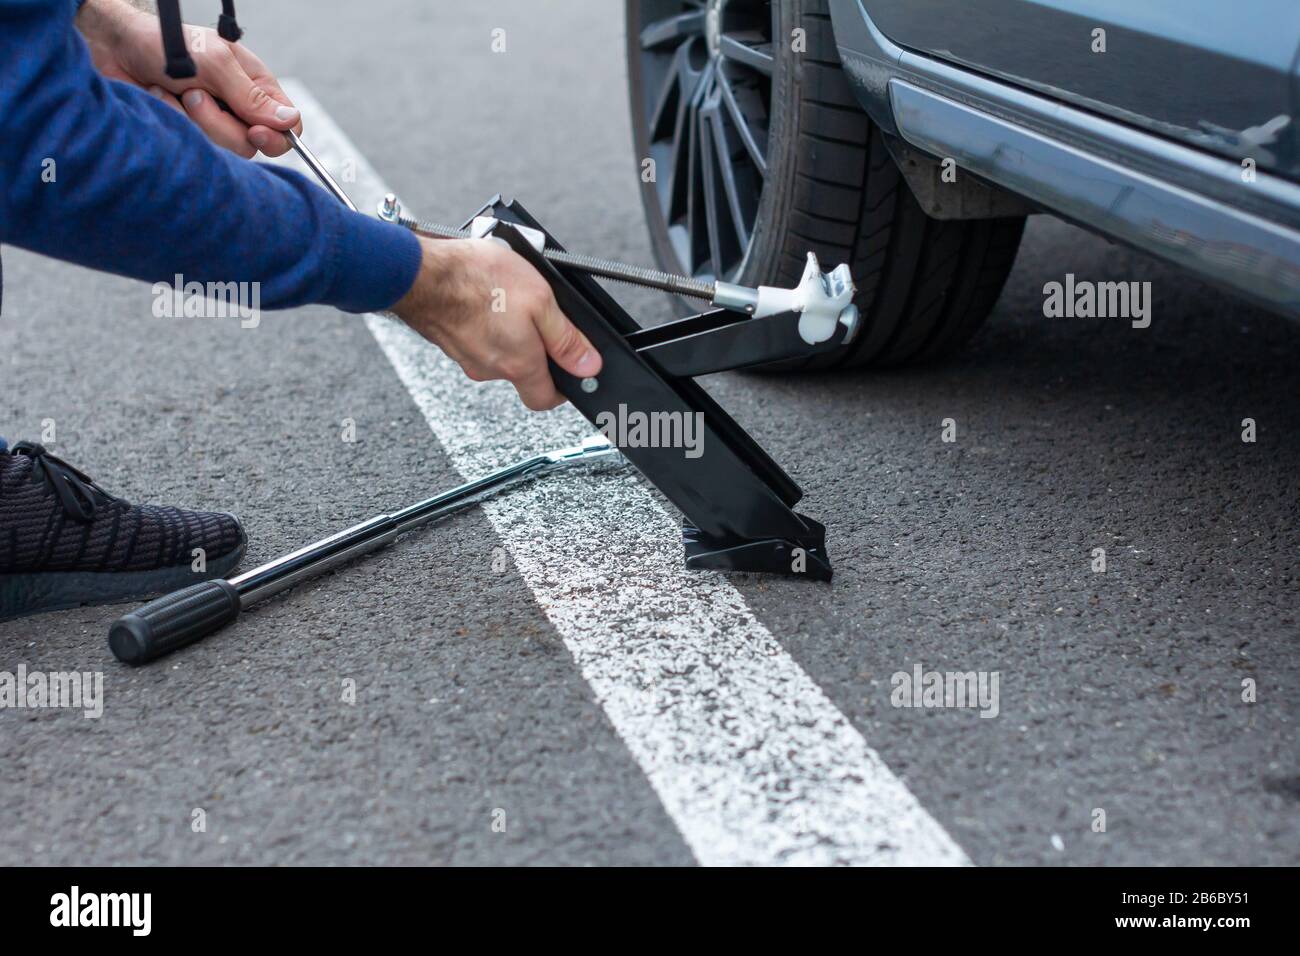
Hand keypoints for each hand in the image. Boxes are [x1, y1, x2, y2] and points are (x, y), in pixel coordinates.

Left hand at [77, 0, 300, 157]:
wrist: (114, 47)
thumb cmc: (166, 43)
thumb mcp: (216, 63)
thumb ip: (252, 96)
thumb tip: (291, 122)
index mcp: (255, 86)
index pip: (287, 127)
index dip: (276, 136)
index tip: (253, 130)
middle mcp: (239, 108)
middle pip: (253, 144)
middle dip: (219, 121)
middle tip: (194, 93)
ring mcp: (214, 123)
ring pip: (223, 148)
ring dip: (194, 119)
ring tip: (175, 90)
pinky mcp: (190, 135)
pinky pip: (194, 146)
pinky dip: (173, 120)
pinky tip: (160, 98)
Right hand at [392, 238, 602, 410]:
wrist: (420, 273)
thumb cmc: (476, 281)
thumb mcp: (541, 301)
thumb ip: (566, 338)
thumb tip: (588, 365)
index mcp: (519, 365)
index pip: (546, 399)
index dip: (563, 387)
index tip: (569, 367)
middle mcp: (491, 369)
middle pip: (523, 372)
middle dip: (535, 347)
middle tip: (537, 315)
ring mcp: (466, 356)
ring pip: (499, 351)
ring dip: (509, 328)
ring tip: (508, 294)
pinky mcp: (450, 340)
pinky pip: (477, 337)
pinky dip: (486, 320)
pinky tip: (485, 294)